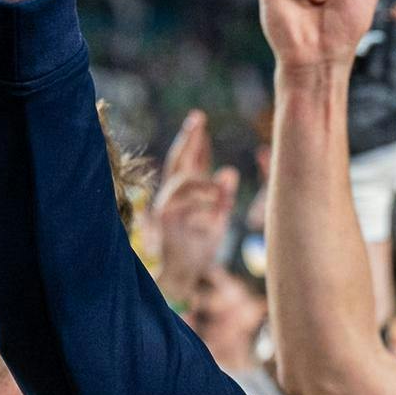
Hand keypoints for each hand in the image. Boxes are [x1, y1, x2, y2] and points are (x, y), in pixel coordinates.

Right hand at [150, 110, 239, 301]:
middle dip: (188, 139)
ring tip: (223, 186)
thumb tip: (229, 171)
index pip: (189, 162)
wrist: (182, 276)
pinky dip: (204, 201)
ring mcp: (166, 207)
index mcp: (184, 195)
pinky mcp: (166, 221)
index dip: (196, 142)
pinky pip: (186, 204)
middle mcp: (171, 197)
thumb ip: (222, 198)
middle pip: (178, 161)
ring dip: (204, 181)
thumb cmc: (198, 250)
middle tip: (197, 118)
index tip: (200, 120)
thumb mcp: (216, 220)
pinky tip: (218, 204)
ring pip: (182, 182)